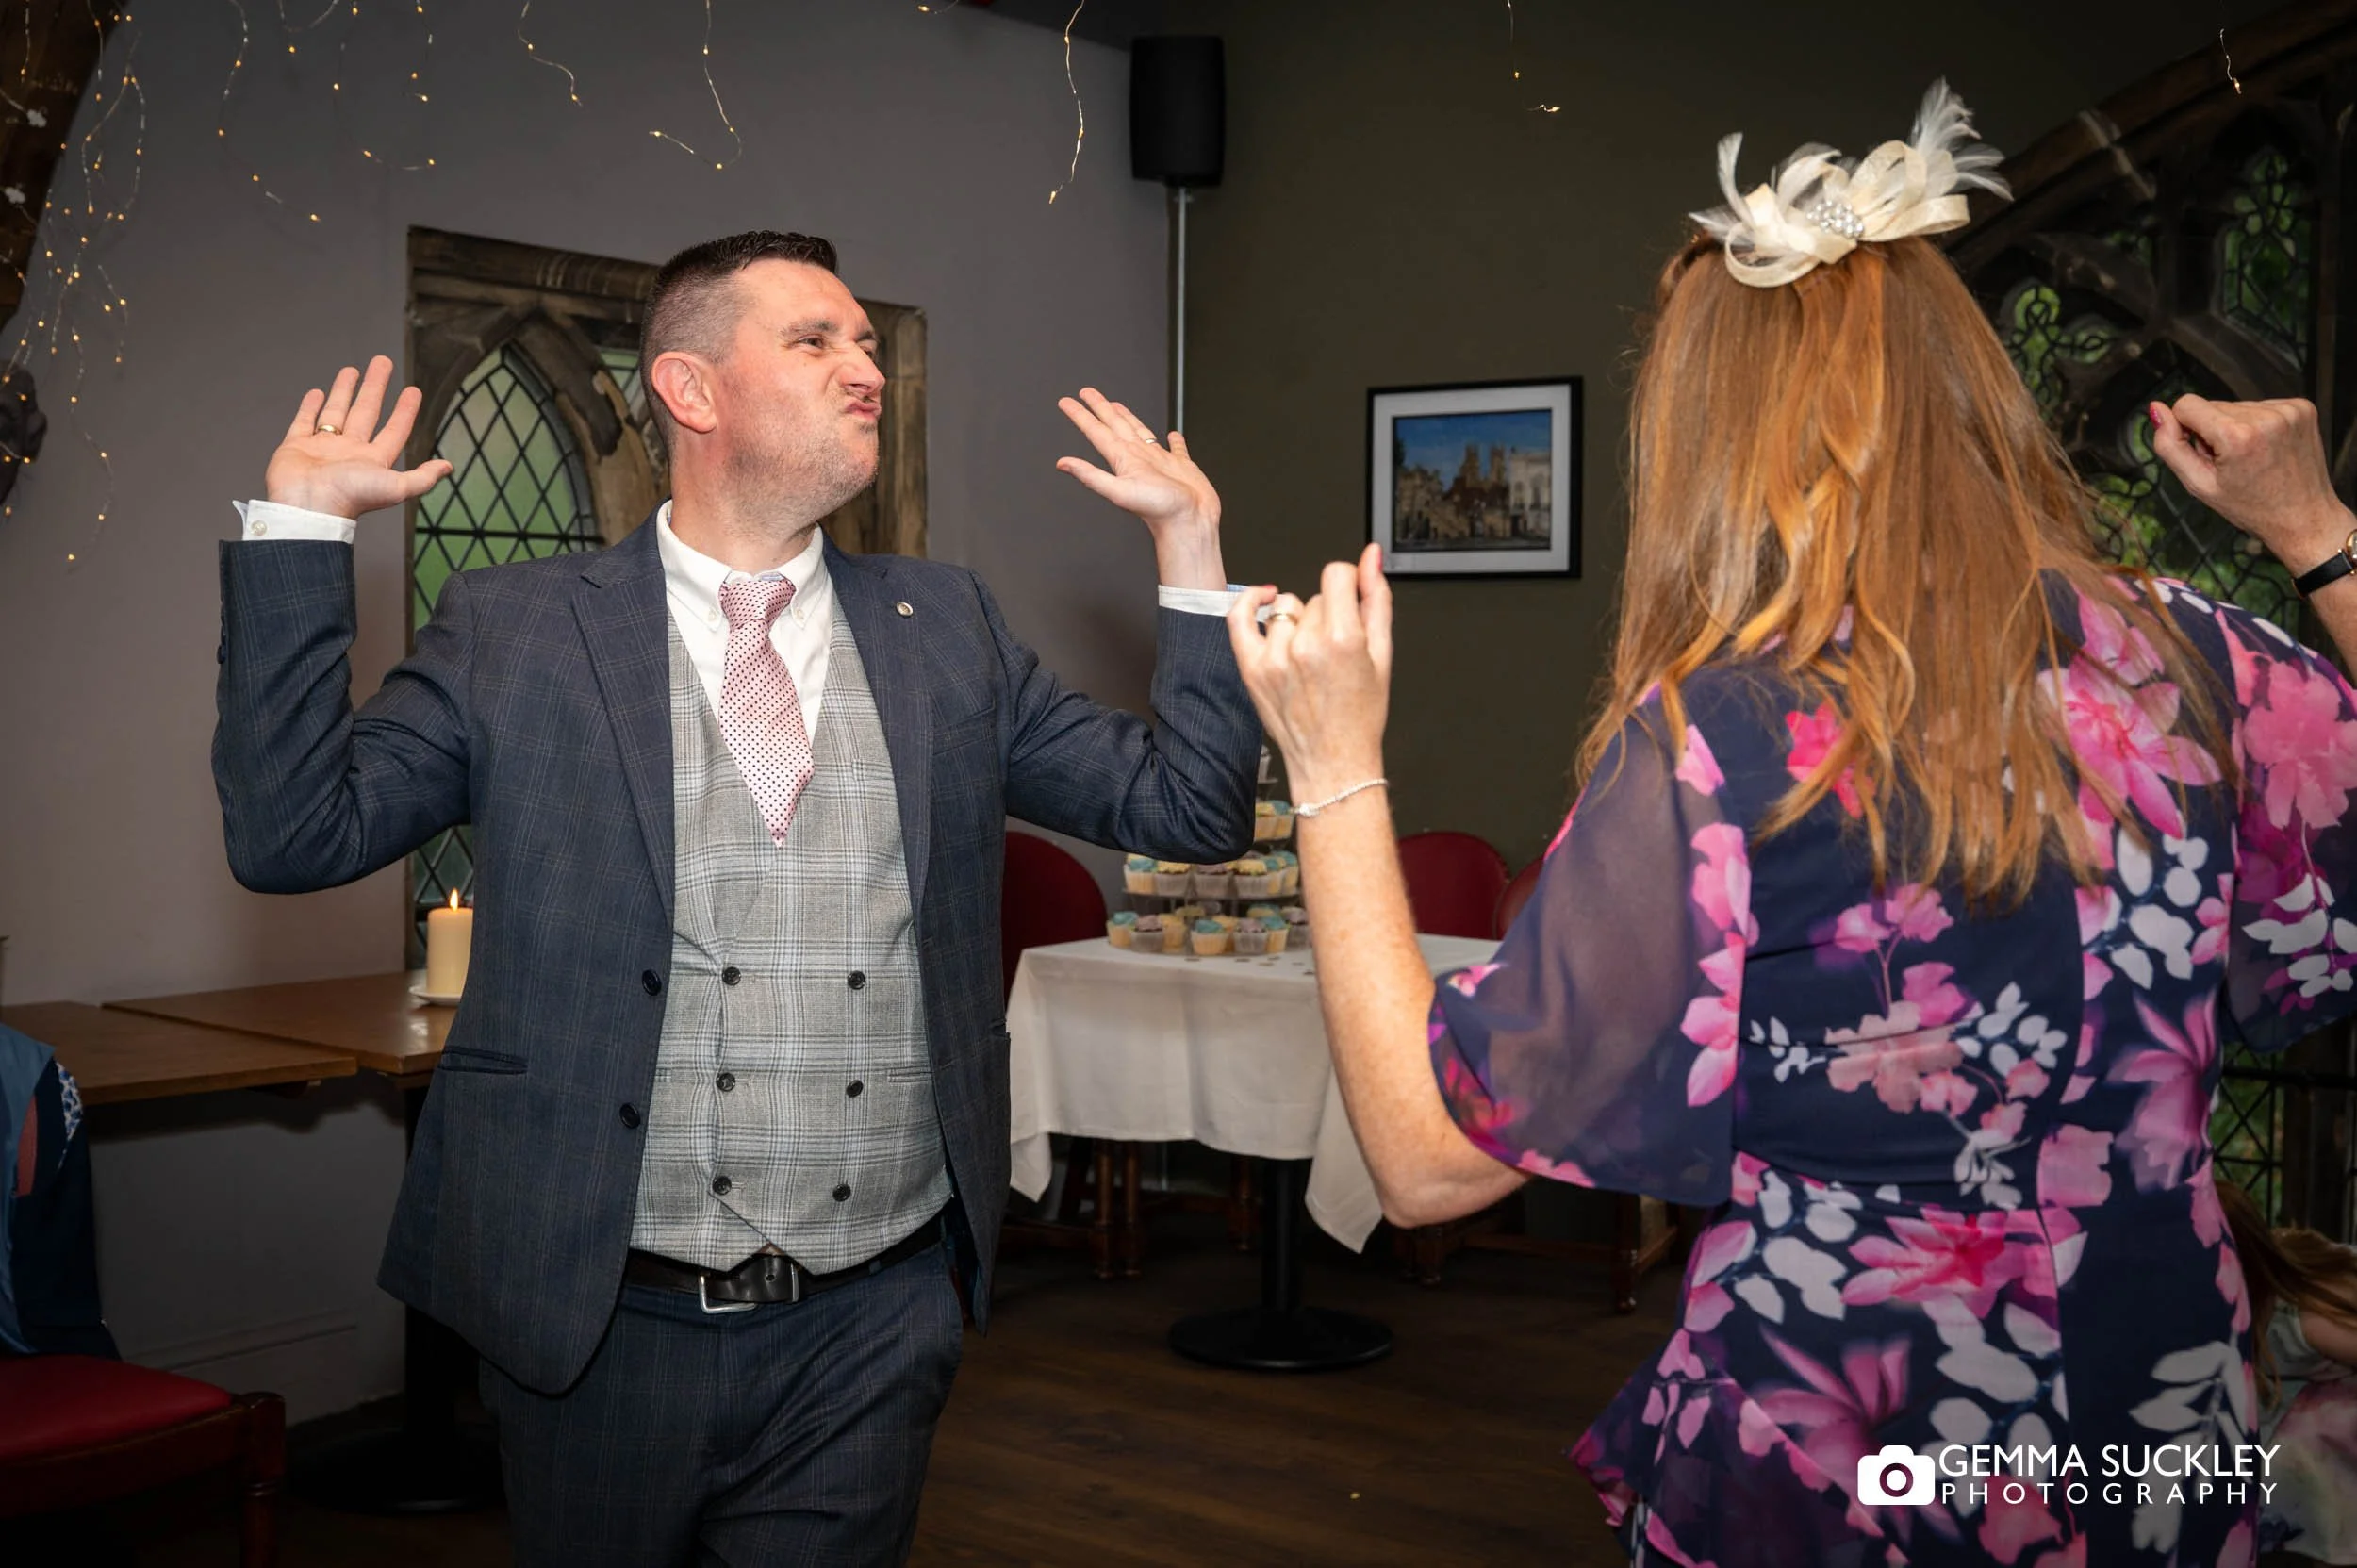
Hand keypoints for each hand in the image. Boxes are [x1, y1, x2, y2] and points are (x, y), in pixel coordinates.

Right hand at [264, 355, 451, 518]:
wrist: (308, 506)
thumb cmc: (351, 497)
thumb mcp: (397, 487)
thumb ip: (422, 477)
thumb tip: (447, 467)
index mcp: (373, 461)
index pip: (394, 430)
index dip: (405, 411)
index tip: (413, 390)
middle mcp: (349, 452)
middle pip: (365, 411)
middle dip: (375, 386)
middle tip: (382, 362)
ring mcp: (322, 448)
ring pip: (336, 412)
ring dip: (344, 391)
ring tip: (352, 370)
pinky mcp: (296, 446)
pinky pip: (304, 421)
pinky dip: (310, 407)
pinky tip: (317, 393)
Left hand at [1054, 387, 1219, 533]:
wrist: (1189, 523)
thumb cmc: (1160, 511)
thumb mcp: (1120, 491)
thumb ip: (1090, 476)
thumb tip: (1062, 464)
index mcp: (1124, 460)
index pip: (1096, 432)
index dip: (1081, 416)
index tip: (1067, 402)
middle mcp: (1139, 458)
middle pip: (1115, 426)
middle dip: (1100, 408)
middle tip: (1087, 393)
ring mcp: (1160, 462)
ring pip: (1140, 432)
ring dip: (1127, 418)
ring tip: (1117, 406)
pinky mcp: (1182, 467)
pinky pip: (1176, 448)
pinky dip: (1174, 440)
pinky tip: (1171, 435)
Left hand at [1228, 545, 1392, 802]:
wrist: (1332, 761)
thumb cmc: (1360, 717)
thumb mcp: (1382, 655)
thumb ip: (1377, 599)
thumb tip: (1371, 556)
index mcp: (1342, 639)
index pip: (1337, 574)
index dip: (1347, 582)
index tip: (1349, 598)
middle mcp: (1305, 646)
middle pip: (1314, 596)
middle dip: (1328, 614)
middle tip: (1335, 651)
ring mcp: (1274, 657)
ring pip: (1286, 606)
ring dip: (1298, 622)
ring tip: (1310, 655)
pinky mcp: (1251, 668)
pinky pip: (1239, 617)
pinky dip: (1249, 602)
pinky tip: (1262, 599)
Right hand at [2149, 394, 2354, 569]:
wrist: (2303, 516)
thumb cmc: (2252, 507)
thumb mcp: (2199, 485)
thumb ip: (2170, 446)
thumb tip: (2156, 410)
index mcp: (2236, 436)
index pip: (2187, 405)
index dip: (2186, 429)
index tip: (2203, 453)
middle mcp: (2265, 417)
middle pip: (2213, 405)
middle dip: (2213, 430)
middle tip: (2230, 461)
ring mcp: (2288, 410)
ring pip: (2237, 406)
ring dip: (2236, 426)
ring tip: (2251, 456)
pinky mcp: (2302, 408)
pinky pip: (2261, 405)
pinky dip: (2258, 424)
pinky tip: (2266, 447)